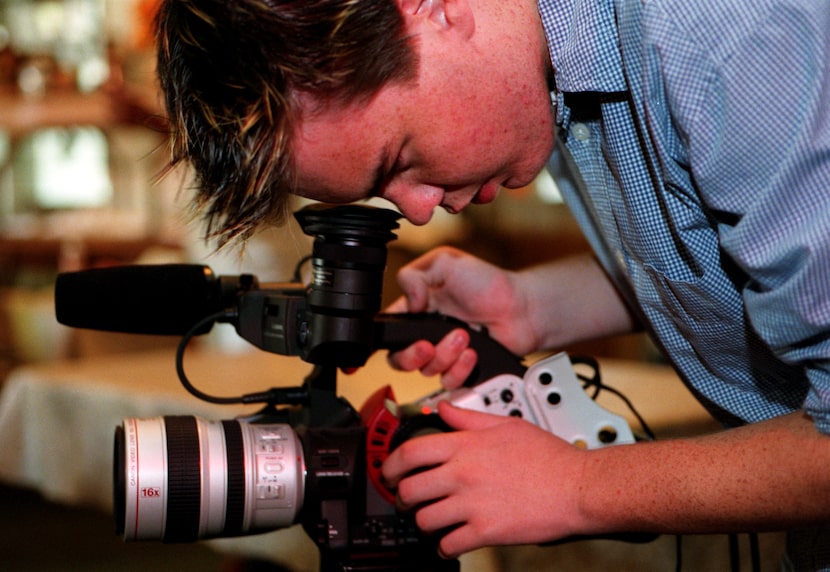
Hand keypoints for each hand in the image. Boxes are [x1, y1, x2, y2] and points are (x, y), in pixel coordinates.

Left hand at [382, 401, 588, 557]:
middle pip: (410, 489)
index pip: (411, 451)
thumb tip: (443, 408)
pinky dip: (444, 548)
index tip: (389, 472)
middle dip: (402, 498)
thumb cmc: (549, 457)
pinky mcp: (486, 531)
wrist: (578, 487)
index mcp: (465, 445)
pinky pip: (449, 545)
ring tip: (431, 521)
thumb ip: (469, 417)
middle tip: (406, 500)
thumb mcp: (506, 424)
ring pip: (425, 519)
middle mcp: (463, 474)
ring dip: (424, 523)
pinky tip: (449, 543)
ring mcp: (472, 504)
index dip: (392, 464)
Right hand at [386, 246, 537, 387]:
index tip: (394, 338)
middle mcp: (427, 333)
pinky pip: (449, 380)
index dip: (384, 337)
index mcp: (417, 309)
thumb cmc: (487, 283)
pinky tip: (472, 352)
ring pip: (426, 370)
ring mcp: (444, 353)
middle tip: (428, 345)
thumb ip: (414, 275)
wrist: (521, 307)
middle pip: (399, 359)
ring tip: (464, 336)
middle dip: (411, 356)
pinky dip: (460, 368)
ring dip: (445, 355)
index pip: (388, 329)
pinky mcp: (461, 369)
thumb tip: (407, 301)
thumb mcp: (445, 262)